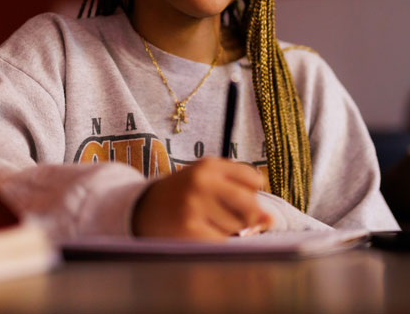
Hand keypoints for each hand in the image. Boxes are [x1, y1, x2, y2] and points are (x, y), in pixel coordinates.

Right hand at [132, 158, 272, 240]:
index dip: (251, 193)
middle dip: (248, 216)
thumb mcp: (208, 181)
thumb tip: (270, 221)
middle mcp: (202, 182)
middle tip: (229, 217)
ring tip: (209, 224)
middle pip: (250, 205)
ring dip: (231, 232)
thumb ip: (240, 192)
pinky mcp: (188, 230)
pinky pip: (222, 243)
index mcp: (209, 165)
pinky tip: (205, 236)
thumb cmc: (183, 195)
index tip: (237, 198)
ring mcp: (194, 206)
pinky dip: (220, 244)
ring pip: (238, 227)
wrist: (140, 209)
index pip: (254, 179)